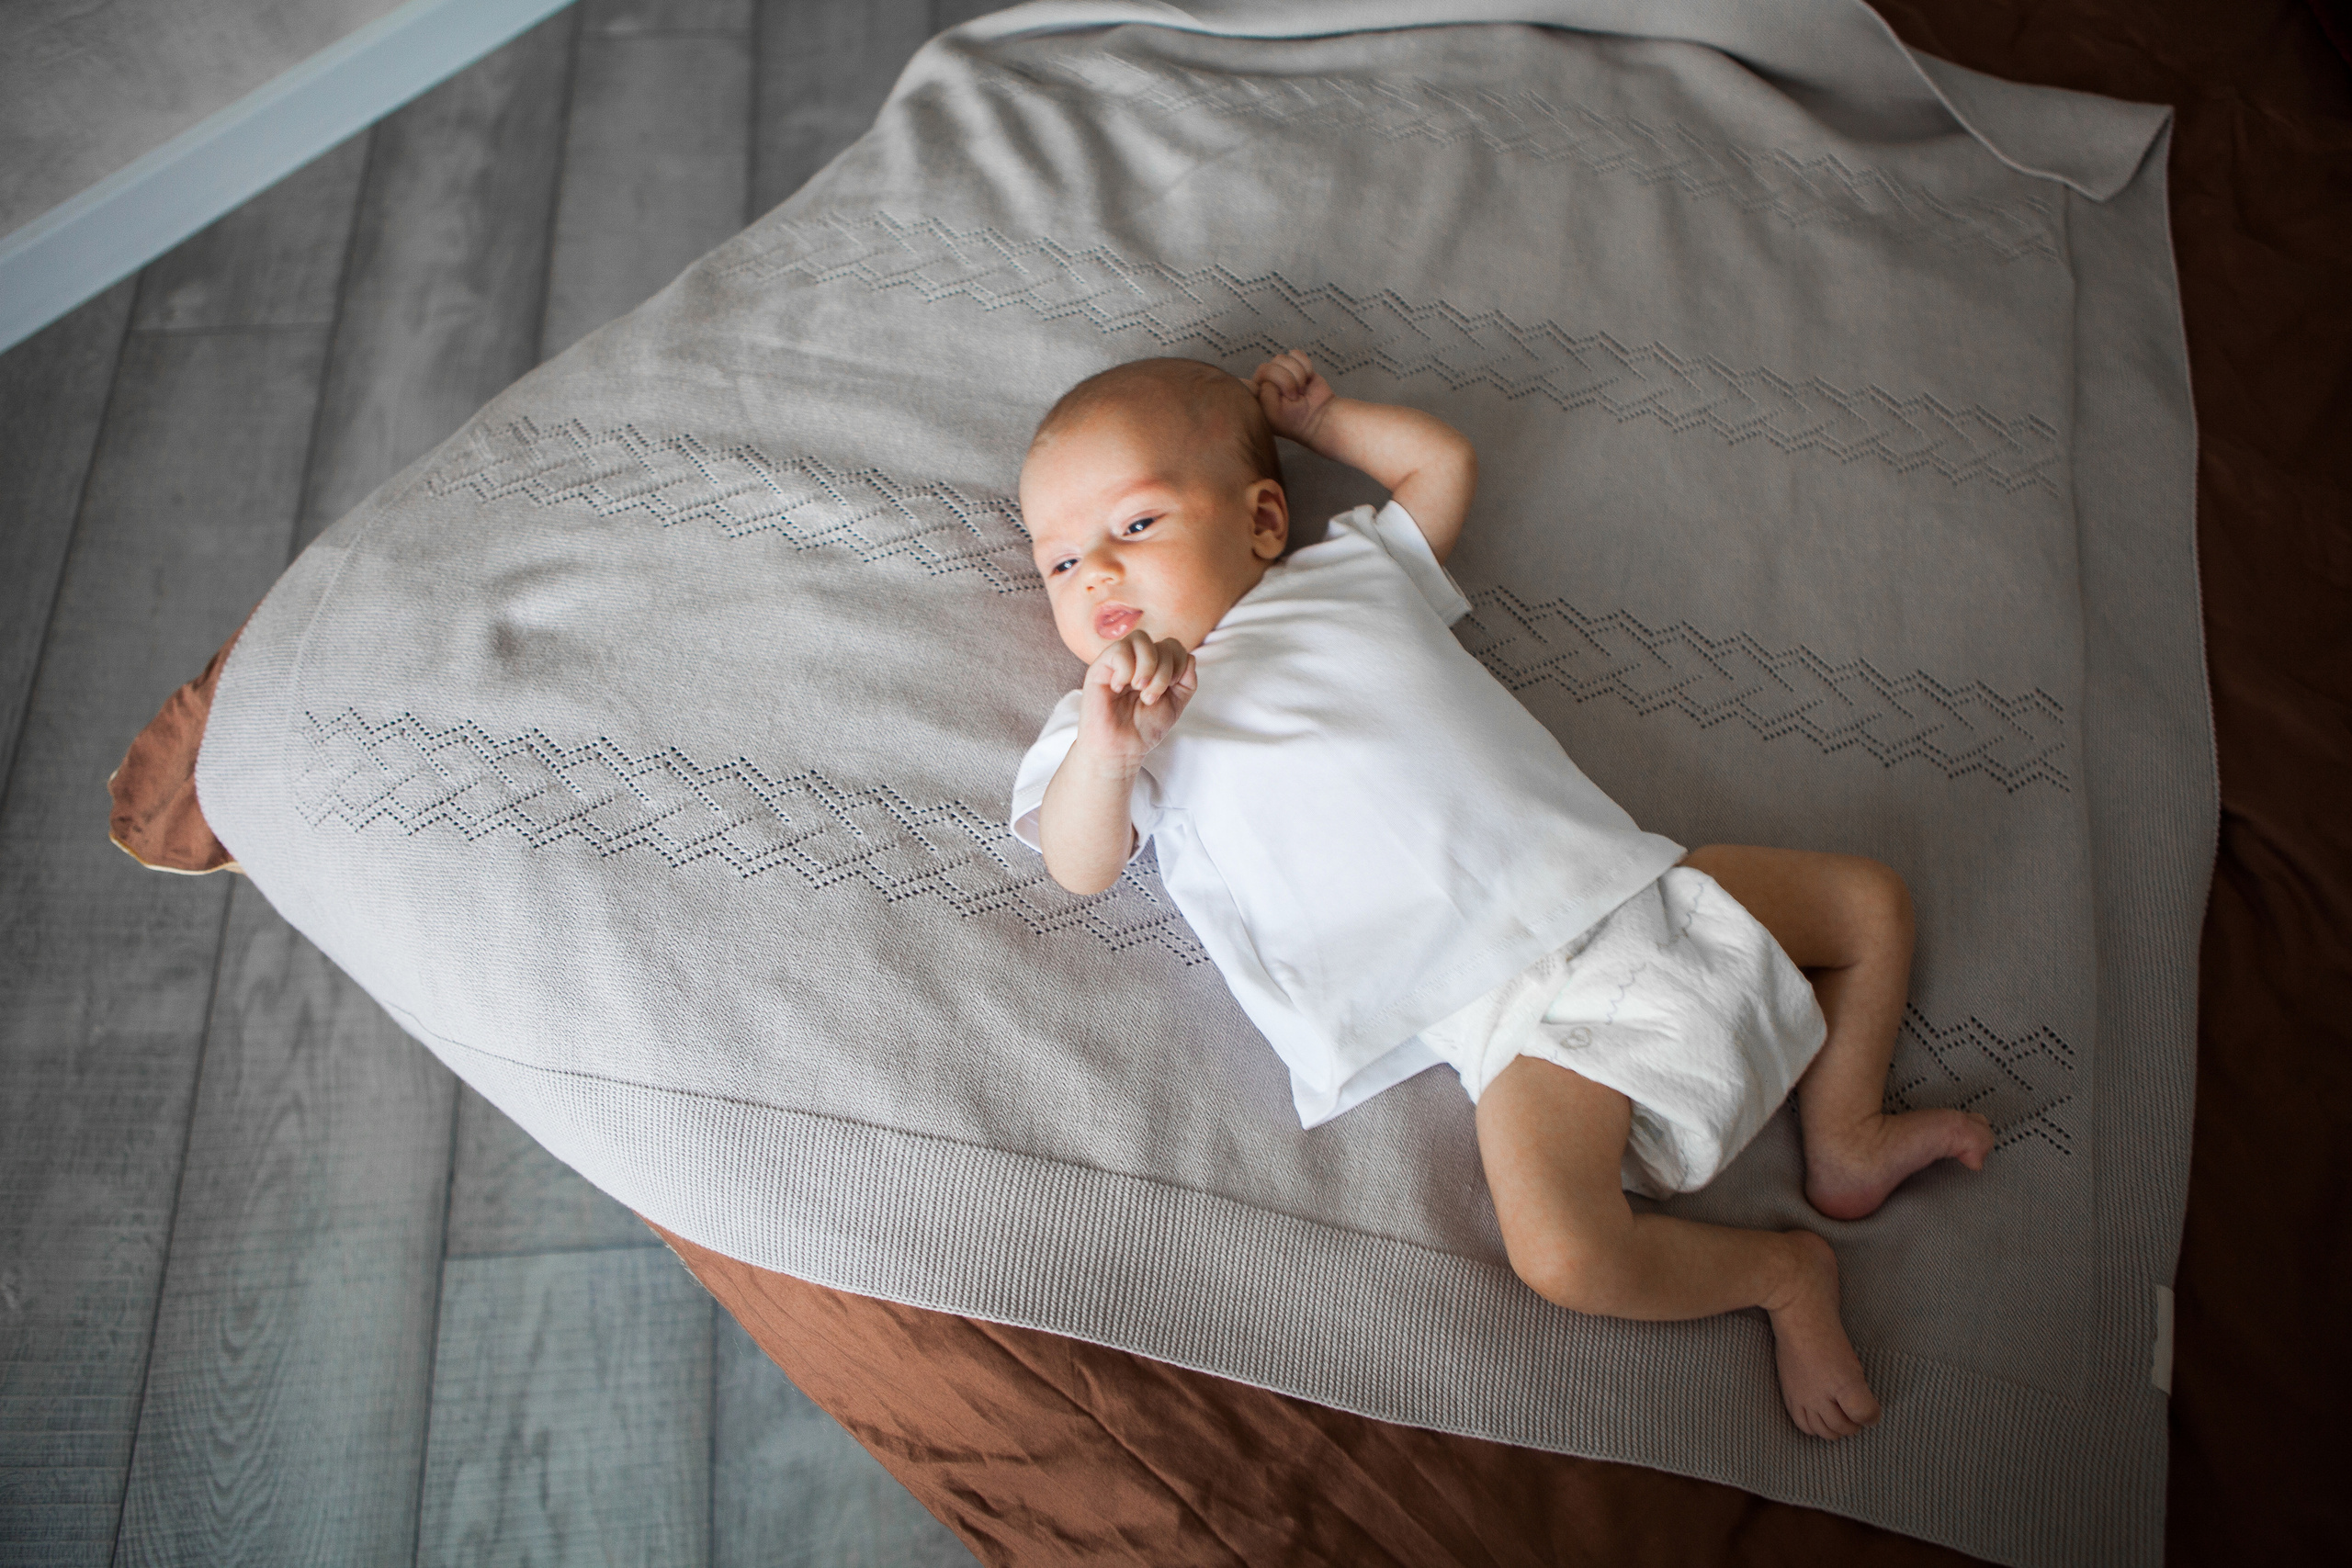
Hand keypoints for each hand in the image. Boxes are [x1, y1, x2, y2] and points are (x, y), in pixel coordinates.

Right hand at [1078, 629, 1195, 770]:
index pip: (1173, 645)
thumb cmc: (1144, 727)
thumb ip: (1187, 681)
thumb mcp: (1176, 704)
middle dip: (1165, 672)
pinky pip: (1119, 650)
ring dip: (1148, 667)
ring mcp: (1118, 661)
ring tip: (1140, 691)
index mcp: (1155, 666)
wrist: (1121, 748)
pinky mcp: (1099, 667)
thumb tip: (1190, 657)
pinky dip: (1126, 670)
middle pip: (1162, 643)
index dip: (1179, 664)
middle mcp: (1137, 660)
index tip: (1170, 688)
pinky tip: (1119, 688)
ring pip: (1141, 638)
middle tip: (1152, 697)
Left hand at [1253, 350, 1335, 447]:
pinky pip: (1295, 354)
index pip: (1247, 380)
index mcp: (1254, 395)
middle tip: (1294, 397)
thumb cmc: (1295, 420)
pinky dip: (1306, 366)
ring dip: (1297, 375)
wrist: (1320, 418)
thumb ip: (1260, 391)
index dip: (1266, 386)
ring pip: (1281, 358)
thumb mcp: (1271, 411)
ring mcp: (1279, 372)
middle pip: (1266, 368)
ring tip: (1301, 391)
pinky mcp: (1294, 364)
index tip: (1278, 401)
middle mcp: (1264, 382)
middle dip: (1285, 381)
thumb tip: (1265, 374)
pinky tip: (1307, 381)